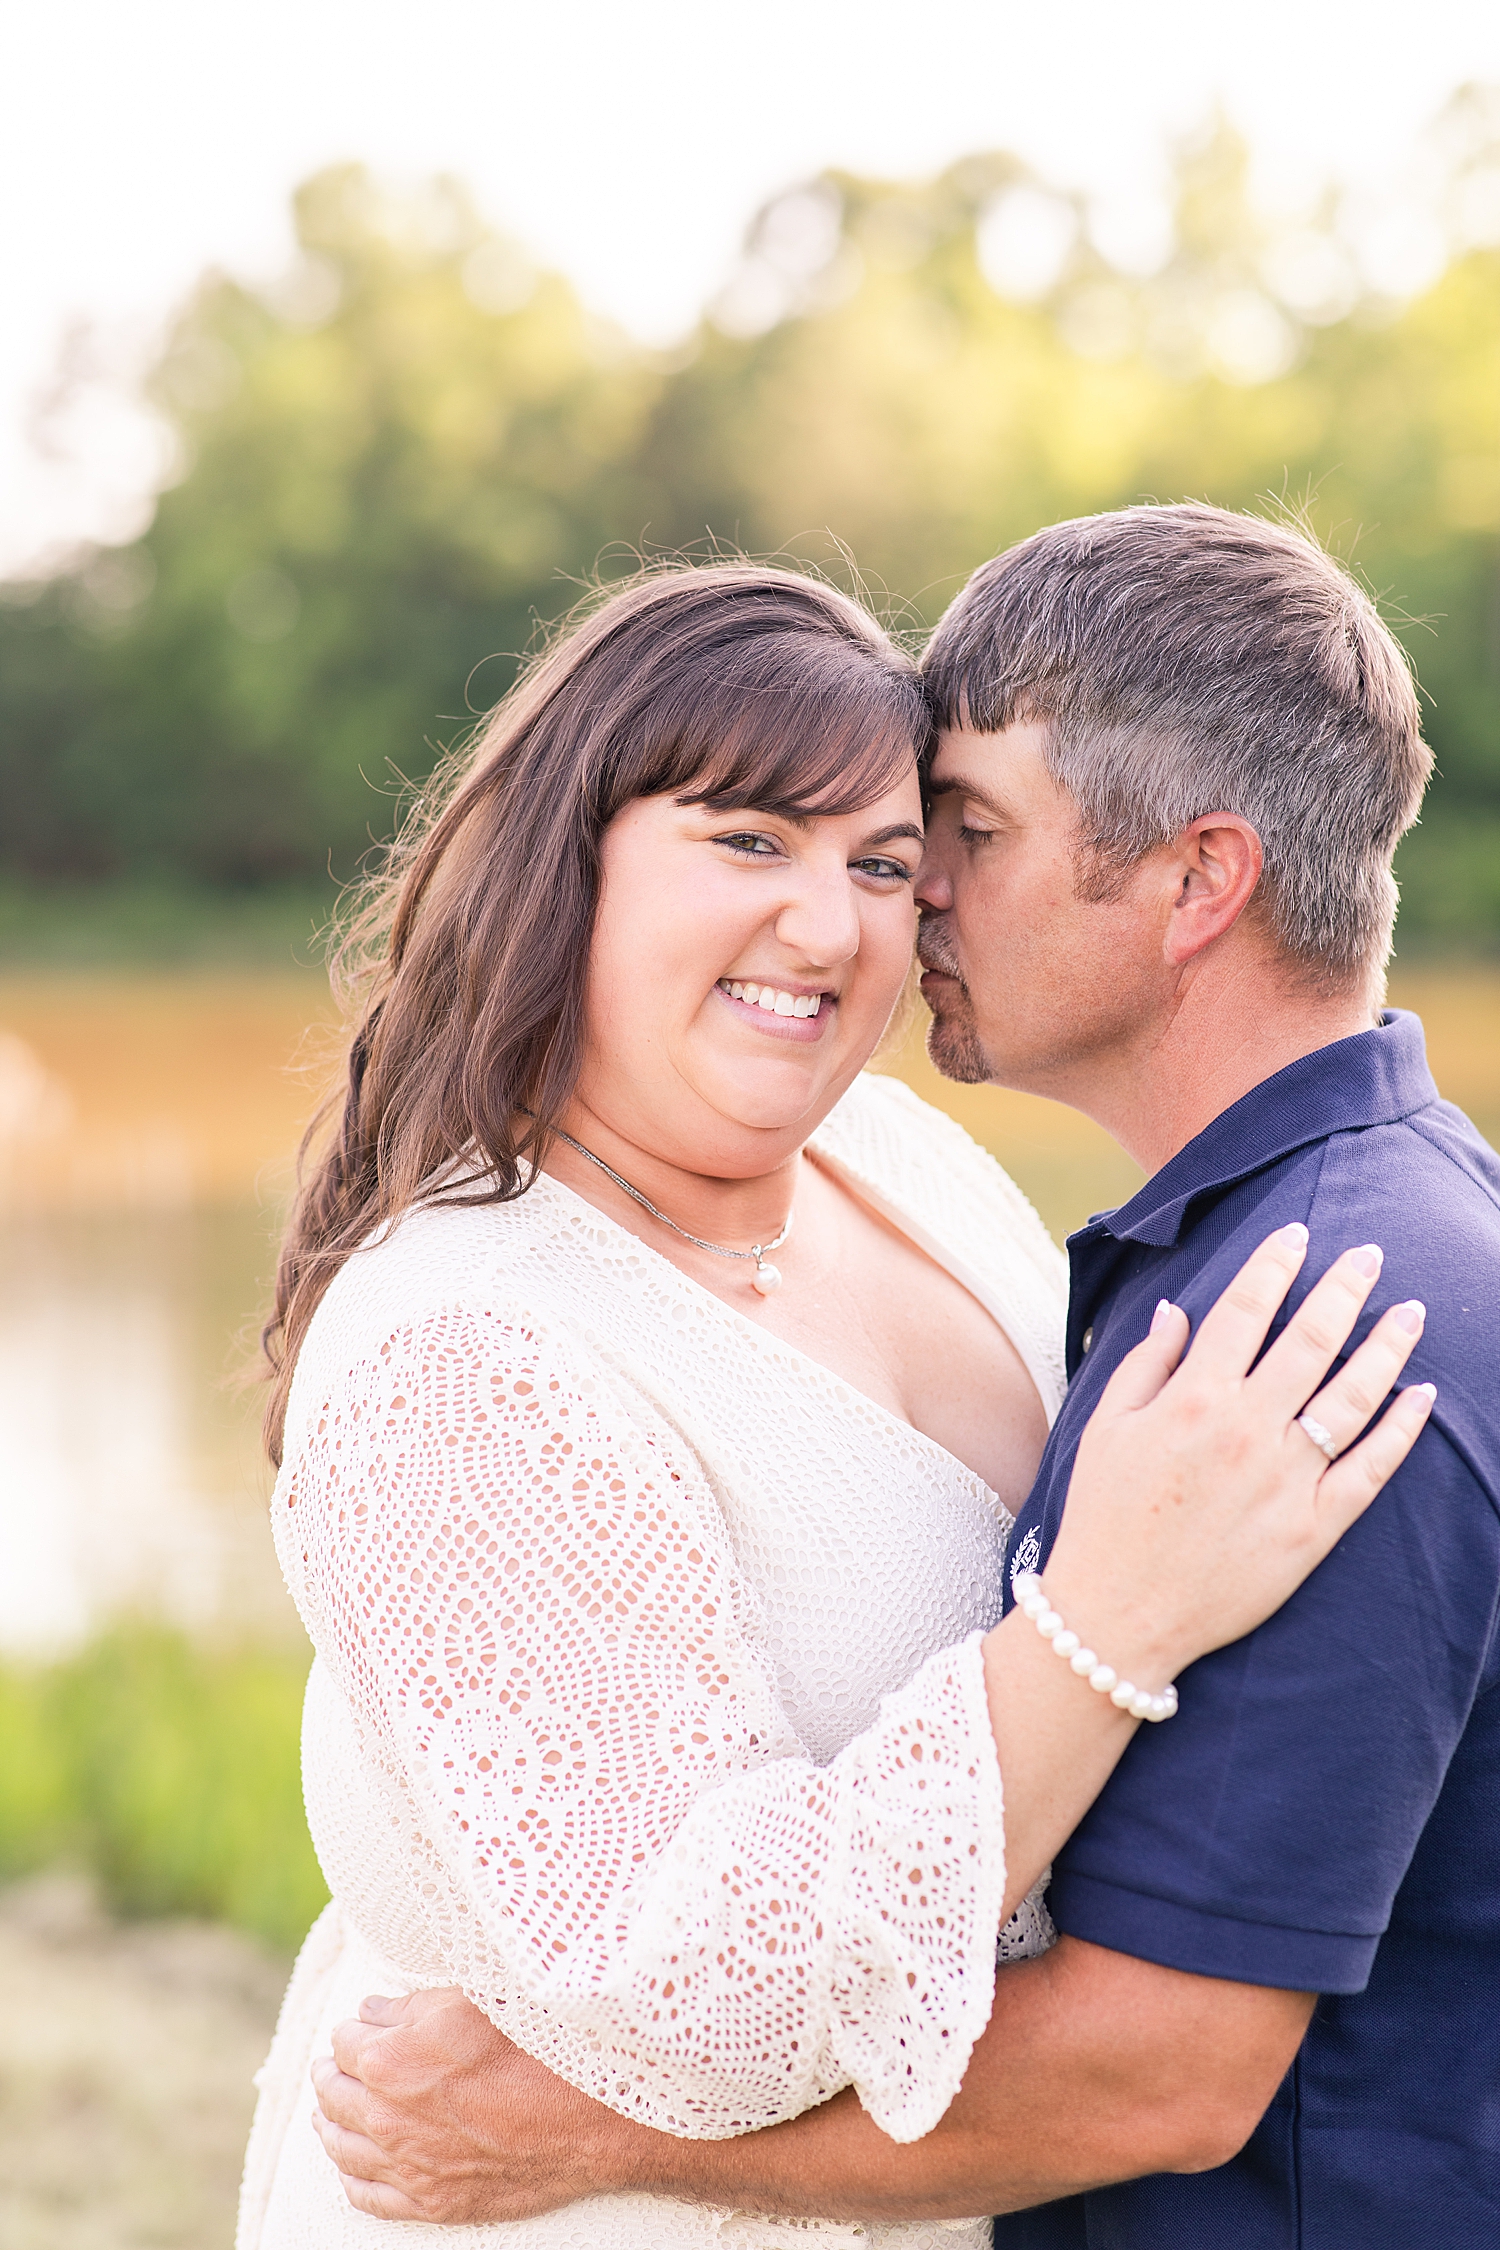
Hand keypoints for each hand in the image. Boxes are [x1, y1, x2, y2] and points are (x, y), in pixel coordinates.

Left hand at [310, 1987, 637, 2223]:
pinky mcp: (428, 2201)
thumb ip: (409, 2007)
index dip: (350, 2031)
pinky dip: (350, 2177)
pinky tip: (349, 2165)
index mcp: (388, 2059)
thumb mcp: (467, 2001)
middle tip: (329, 2067)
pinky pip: (366, 2195)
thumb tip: (370, 2011)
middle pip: (333, 2093)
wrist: (581, 2116)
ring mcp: (405, 2164)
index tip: (356, 2028)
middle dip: (329, 2074)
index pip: (344, 2042)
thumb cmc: (531, 2048)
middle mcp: (385, 2115)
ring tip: (325, 2113)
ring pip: (340, 2147)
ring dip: (328, 2125)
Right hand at [1046, 1226, 1432, 1684]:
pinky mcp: (1313, 1528)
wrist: (1119, 1616)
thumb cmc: (1105, 1517)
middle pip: (1311, 1339)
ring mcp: (1285, 1479)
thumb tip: (1178, 1309)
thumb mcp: (1104, 1428)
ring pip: (1353, 1396)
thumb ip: (1146, 1363)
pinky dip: (1402, 1429)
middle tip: (1372, 1254)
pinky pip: (1371, 1470)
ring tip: (1411, 1311)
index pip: (1245, 1308)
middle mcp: (1246, 1429)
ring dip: (1388, 1346)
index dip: (1275, 1263)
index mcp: (1192, 1398)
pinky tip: (1422, 1396)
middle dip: (1346, 1288)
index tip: (1298, 1232)